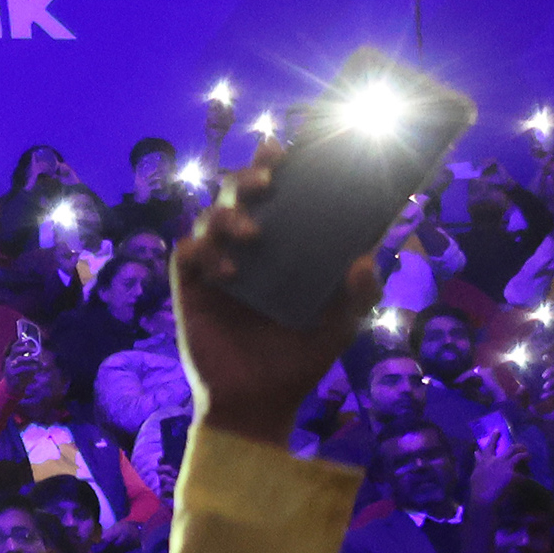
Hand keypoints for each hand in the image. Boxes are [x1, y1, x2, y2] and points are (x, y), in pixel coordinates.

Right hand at [170, 156, 362, 442]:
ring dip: (229, 214)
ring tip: (253, 232)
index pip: (279, 196)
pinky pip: (187, 254)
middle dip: (250, 176)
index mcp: (285, 248)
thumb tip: (366, 254)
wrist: (259, 403)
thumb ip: (360, 293)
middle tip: (270, 178)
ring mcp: (217, 266)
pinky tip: (229, 271)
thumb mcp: (342, 325)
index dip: (279, 166)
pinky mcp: (190, 288)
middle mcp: (248, 249)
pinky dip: (205, 253)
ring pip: (210, 217)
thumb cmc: (300, 360)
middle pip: (239, 194)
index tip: (289, 149)